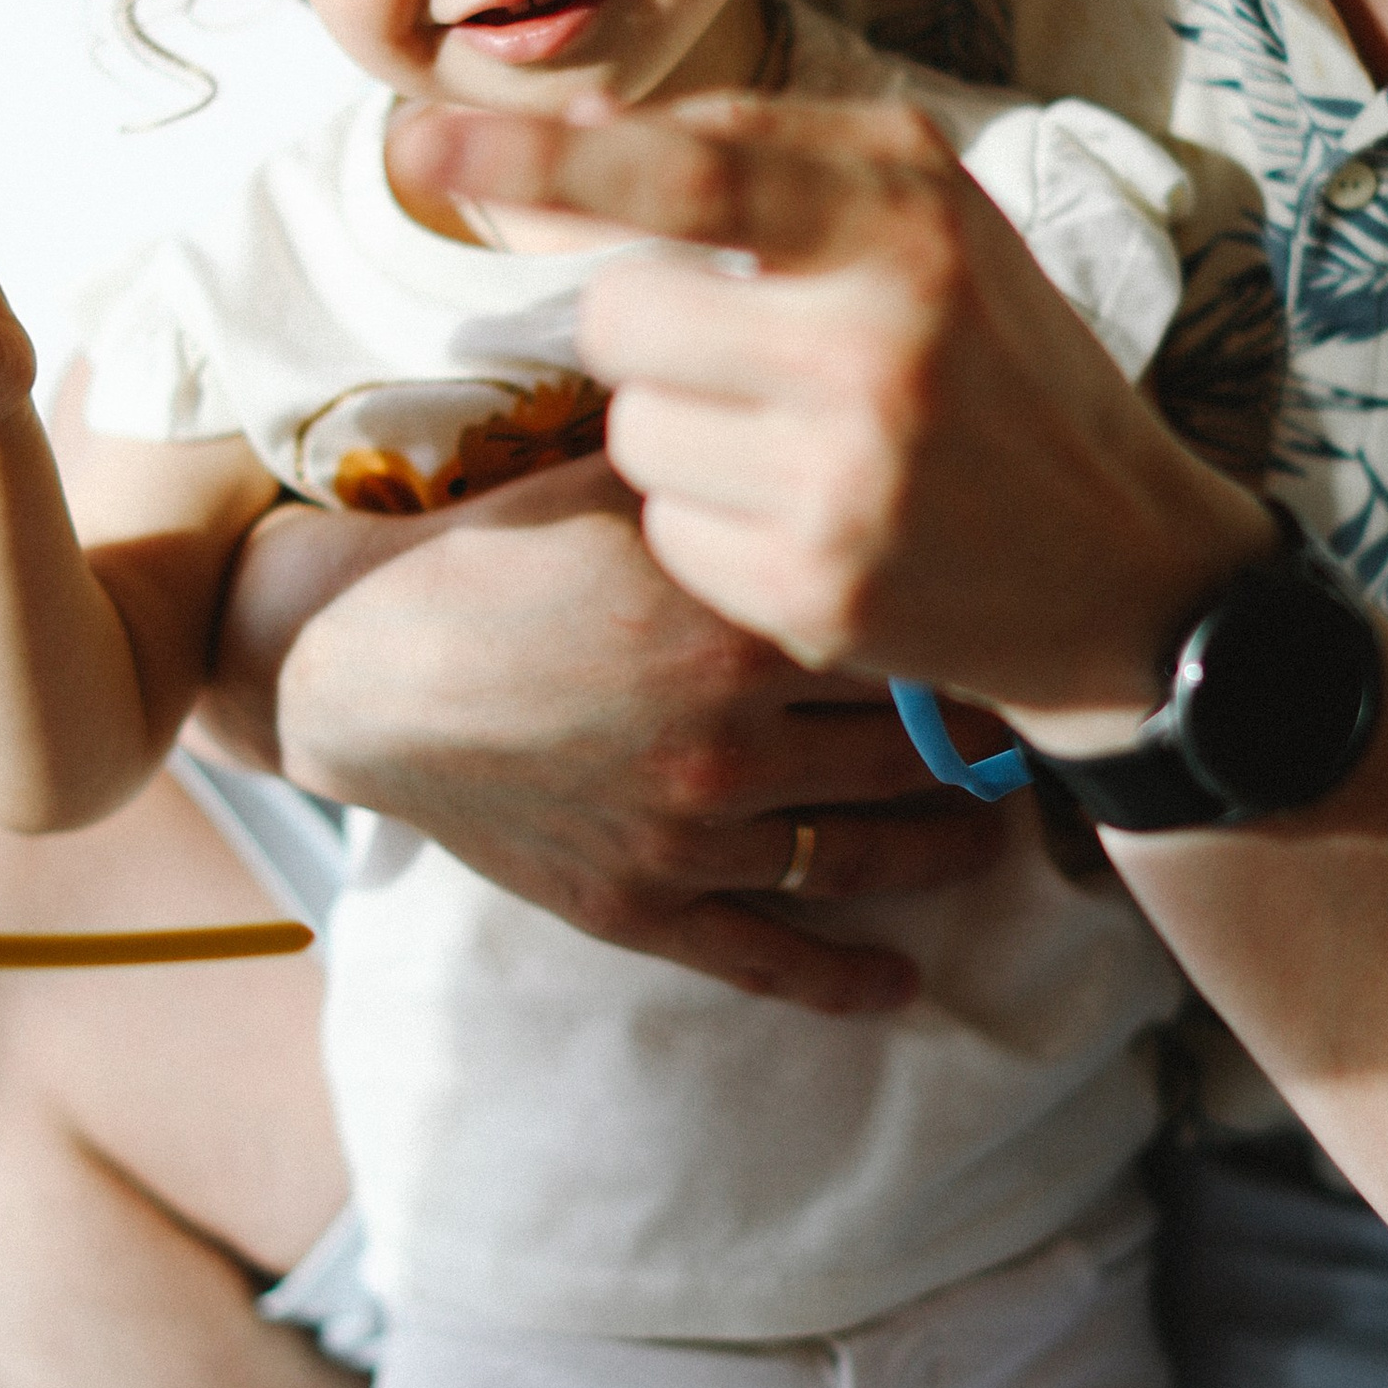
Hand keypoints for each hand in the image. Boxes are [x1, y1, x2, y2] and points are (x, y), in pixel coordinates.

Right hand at [228, 449, 1008, 1016]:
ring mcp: (690, 835)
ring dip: (945, 847)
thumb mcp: (618, 480)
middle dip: (981, 740)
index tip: (1017, 616)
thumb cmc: (488, 552)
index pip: (906, 629)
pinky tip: (902, 982)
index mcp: (736, 622)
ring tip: (991, 832)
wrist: (357, 663)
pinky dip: (845, 978)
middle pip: (910, 748)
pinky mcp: (638, 906)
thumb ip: (732, 463)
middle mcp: (731, 739)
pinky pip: (767, 958)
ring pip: (864, 853)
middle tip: (1030, 725)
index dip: (968, 626)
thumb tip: (828, 405)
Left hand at [384, 90, 1270, 725]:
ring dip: (684, 435)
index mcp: (910, 223)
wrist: (1127, 575)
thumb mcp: (929, 225)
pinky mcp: (816, 595)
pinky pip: (668, 530)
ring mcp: (846, 480)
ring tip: (802, 447)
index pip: (684, 175)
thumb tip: (566, 125)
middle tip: (747, 356)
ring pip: (633, 431)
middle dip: (652, 332)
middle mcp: (879, 344)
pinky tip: (812, 523)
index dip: (537, 156)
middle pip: (622, 317)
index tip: (421, 136)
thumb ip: (759, 159)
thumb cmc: (1007, 371)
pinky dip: (714, 525)